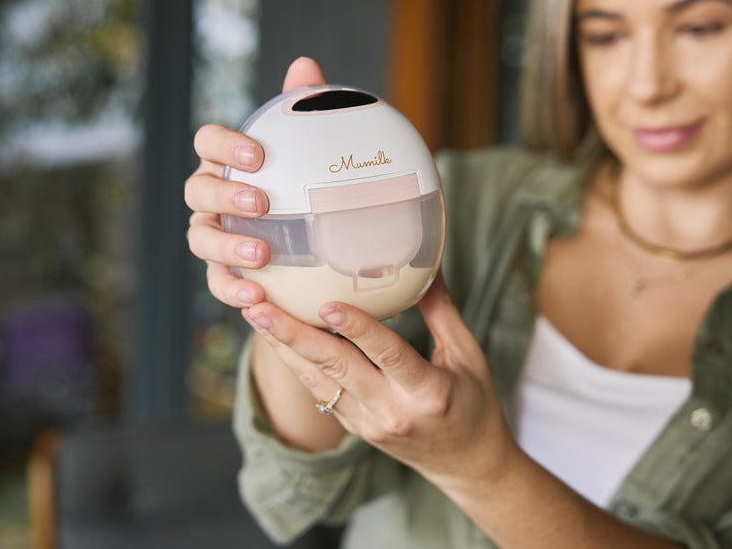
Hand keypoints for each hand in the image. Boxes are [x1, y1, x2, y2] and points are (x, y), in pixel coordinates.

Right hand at [185, 57, 326, 307]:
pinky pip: (216, 284)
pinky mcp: (221, 274)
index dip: (224, 146)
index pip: (207, 143)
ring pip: (199, 238)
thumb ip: (305, 109)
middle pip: (197, 190)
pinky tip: (257, 297)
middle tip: (261, 203)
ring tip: (262, 256)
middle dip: (224, 196)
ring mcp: (210, 235)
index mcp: (225, 162)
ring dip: (226, 246)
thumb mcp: (310, 150)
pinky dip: (231, 289)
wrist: (310, 246)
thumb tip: (304, 65)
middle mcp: (209, 197)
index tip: (258, 154)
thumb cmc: (304, 185)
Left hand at [241, 275, 517, 488]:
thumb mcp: (468, 356)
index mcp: (428, 392)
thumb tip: (427, 264)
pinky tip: (278, 339)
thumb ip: (442, 312)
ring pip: (319, 382)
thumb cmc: (475, 405)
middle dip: (295, 336)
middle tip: (261, 307)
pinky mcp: (356, 429)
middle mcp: (393, 411)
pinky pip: (322, 394)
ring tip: (257, 316)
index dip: (358, 328)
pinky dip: (299, 365)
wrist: (468, 466)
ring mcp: (370, 424)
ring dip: (285, 348)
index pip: (388, 354)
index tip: (326, 303)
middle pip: (337, 368)